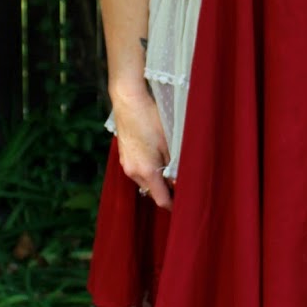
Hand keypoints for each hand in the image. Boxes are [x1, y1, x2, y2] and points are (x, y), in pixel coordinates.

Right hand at [112, 88, 173, 209]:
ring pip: (144, 181)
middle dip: (165, 191)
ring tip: (169, 168)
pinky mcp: (123, 156)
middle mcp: (133, 171)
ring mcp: (126, 164)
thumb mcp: (170, 142)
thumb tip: (180, 181)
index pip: (160, 199)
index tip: (183, 204)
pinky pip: (137, 171)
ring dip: (156, 180)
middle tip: (180, 184)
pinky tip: (156, 157)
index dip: (173, 205)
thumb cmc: (151, 118)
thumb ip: (175, 165)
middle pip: (151, 192)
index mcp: (147, 171)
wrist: (128, 101)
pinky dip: (147, 171)